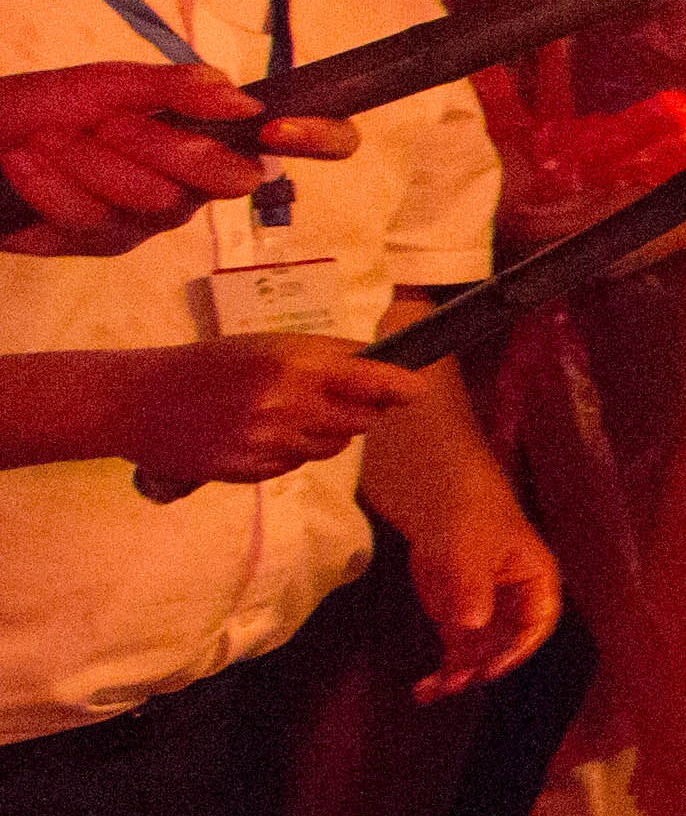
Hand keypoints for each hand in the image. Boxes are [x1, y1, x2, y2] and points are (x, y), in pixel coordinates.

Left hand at [2, 61, 351, 261]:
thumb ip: (179, 88)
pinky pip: (97, 221)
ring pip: (156, 203)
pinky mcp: (105, 243)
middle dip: (163, 147)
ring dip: (92, 162)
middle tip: (108, 120)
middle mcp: (200, 181)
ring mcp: (155, 218)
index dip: (321, 137)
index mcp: (218, 133)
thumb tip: (245, 104)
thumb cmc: (46, 107)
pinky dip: (53, 185)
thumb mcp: (111, 81)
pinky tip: (25, 163)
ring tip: (47, 140)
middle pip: (229, 180)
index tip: (277, 128)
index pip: (315, 140)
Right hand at [105, 334, 424, 488]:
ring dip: (325, 433)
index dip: (398, 387)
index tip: (415, 391)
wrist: (141, 402)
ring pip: (331, 446)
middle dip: (360, 412)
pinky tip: (261, 434)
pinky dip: (291, 452)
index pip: (368, 379)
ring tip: (287, 414)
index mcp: (294, 364)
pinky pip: (296, 465)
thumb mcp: (269, 345)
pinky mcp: (251, 470)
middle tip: (341, 400)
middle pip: (359, 421)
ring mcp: (269, 442)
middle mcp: (287, 405)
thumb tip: (381, 367)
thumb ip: (325, 357)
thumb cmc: (210, 364)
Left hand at [408, 489, 566, 700]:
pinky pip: (456, 652)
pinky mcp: (458, 618)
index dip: (516, 649)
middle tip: (454, 683)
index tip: (490, 667)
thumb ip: (473, 585)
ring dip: (458, 677)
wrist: (438, 501)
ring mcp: (486, 613)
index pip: (536, 623)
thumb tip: (473, 624)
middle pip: (506, 646)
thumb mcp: (470, 547)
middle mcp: (515, 605)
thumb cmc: (469, 514)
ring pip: (480, 656)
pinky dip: (442, 671)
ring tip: (430, 692)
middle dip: (481, 668)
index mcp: (535, 582)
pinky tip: (424, 689)